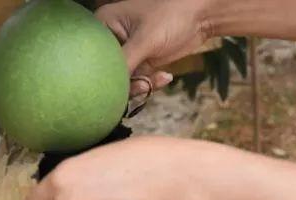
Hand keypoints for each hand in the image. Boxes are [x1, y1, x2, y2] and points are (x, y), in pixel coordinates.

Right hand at [95, 0, 210, 95]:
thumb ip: (124, 64)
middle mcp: (110, 39)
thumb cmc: (172, 16)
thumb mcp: (145, 40)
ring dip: (141, 85)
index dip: (104, 73)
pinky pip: (137, 81)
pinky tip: (165, 76)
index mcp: (103, 25)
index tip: (121, 83)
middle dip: (126, 83)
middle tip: (143, 84)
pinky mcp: (139, 63)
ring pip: (122, 81)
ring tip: (160, 78)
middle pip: (106, 71)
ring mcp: (126, 52)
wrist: (202, 16)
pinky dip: (150, 83)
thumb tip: (108, 87)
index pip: (94, 57)